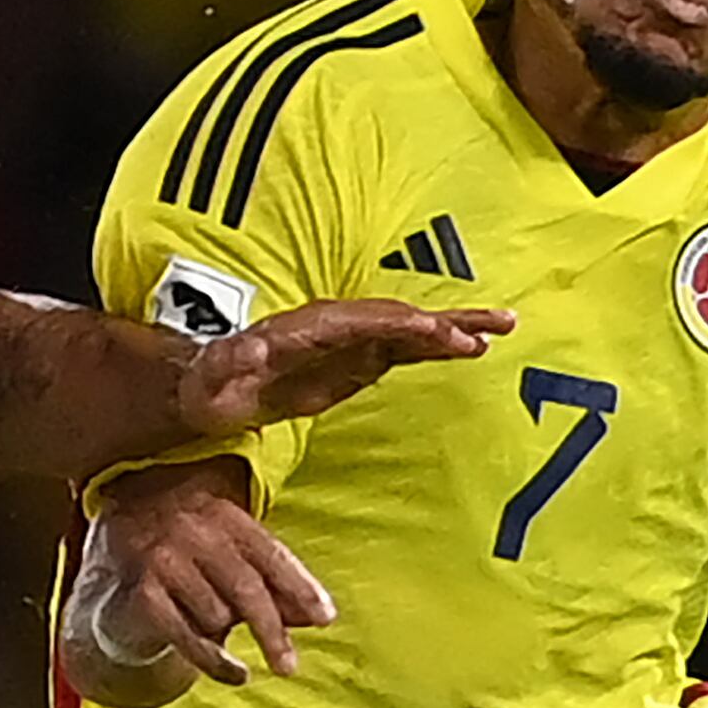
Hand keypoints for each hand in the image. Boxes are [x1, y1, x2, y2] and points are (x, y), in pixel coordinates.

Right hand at [86, 468, 332, 684]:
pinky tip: (237, 675)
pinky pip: (190, 637)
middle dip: (273, 631)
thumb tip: (318, 617)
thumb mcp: (232, 561)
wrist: (115, 553)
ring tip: (217, 631)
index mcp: (224, 514)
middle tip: (290, 666)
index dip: (301, 588)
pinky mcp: (143, 593)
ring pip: (217, 615)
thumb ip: (273, 585)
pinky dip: (217, 662)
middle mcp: (194, 530)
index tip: (325, 619)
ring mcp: (164, 558)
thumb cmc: (190, 559)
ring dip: (225, 634)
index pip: (270, 554)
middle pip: (246, 588)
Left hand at [179, 299, 514, 438]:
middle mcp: (333, 327)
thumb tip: (253, 349)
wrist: (206, 389)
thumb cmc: (208, 386)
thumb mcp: (212, 379)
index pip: (362, 321)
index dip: (400, 325)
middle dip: (442, 323)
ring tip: (500, 329)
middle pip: (396, 317)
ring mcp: (347, 343)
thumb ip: (231, 363)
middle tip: (490, 329)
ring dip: (451, 328)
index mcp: (305, 329)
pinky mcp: (353, 362)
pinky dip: (436, 348)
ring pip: (407, 330)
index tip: (436, 332)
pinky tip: (469, 348)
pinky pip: (402, 350)